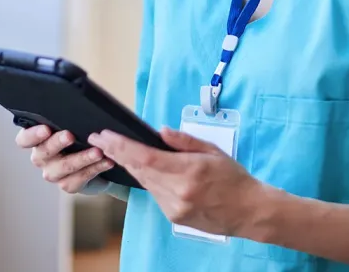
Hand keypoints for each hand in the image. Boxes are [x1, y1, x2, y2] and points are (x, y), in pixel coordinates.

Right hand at [16, 125, 114, 193]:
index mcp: (38, 139)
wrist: (94, 158)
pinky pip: (78, 179)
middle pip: (43, 152)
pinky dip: (94, 169)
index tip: (46, 129)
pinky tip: (107, 161)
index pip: (24, 139)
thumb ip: (69, 117)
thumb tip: (78, 104)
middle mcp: (42, 157)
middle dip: (57, 143)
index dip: (32, 135)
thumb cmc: (79, 133)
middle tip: (70, 136)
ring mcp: (53, 173)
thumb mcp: (73, 122)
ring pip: (63, 168)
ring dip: (81, 158)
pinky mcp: (68, 184)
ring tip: (97, 152)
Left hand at [88, 127, 262, 236]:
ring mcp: (174, 208)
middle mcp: (178, 193)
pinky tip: (142, 168)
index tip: (106, 136)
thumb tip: (161, 132)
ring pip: (144, 182)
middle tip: (100, 139)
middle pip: (139, 170)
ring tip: (115, 149)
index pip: (146, 158)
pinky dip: (147, 179)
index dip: (122, 147)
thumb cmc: (234, 178)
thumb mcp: (212, 151)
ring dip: (130, 165)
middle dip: (117, 153)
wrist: (249, 211)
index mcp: (189, 172)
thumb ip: (184, 141)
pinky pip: (154, 194)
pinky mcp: (174, 217)